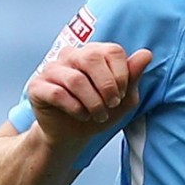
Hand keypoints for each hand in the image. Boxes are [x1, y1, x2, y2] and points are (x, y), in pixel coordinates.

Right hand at [27, 43, 152, 147]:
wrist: (73, 134)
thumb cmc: (100, 110)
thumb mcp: (123, 97)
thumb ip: (133, 75)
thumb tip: (146, 54)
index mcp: (94, 52)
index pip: (112, 50)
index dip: (121, 74)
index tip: (122, 95)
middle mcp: (72, 55)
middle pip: (92, 57)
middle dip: (108, 86)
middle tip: (112, 104)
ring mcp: (52, 68)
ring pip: (76, 79)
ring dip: (93, 102)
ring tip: (99, 115)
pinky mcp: (38, 86)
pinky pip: (58, 93)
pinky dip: (75, 108)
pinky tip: (81, 115)